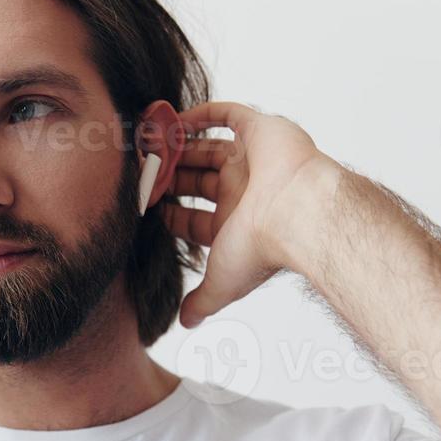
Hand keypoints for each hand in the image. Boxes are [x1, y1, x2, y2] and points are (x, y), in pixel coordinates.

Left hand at [163, 101, 341, 327]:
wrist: (296, 214)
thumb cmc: (262, 249)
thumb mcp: (221, 284)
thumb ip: (202, 302)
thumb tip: (186, 324)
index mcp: (236, 224)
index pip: (194, 217)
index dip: (169, 213)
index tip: (145, 206)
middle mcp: (246, 191)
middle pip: (199, 181)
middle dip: (171, 178)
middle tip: (143, 172)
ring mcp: (253, 160)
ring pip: (209, 149)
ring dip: (179, 147)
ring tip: (149, 144)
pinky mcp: (261, 131)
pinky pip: (228, 115)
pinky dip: (201, 115)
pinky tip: (174, 120)